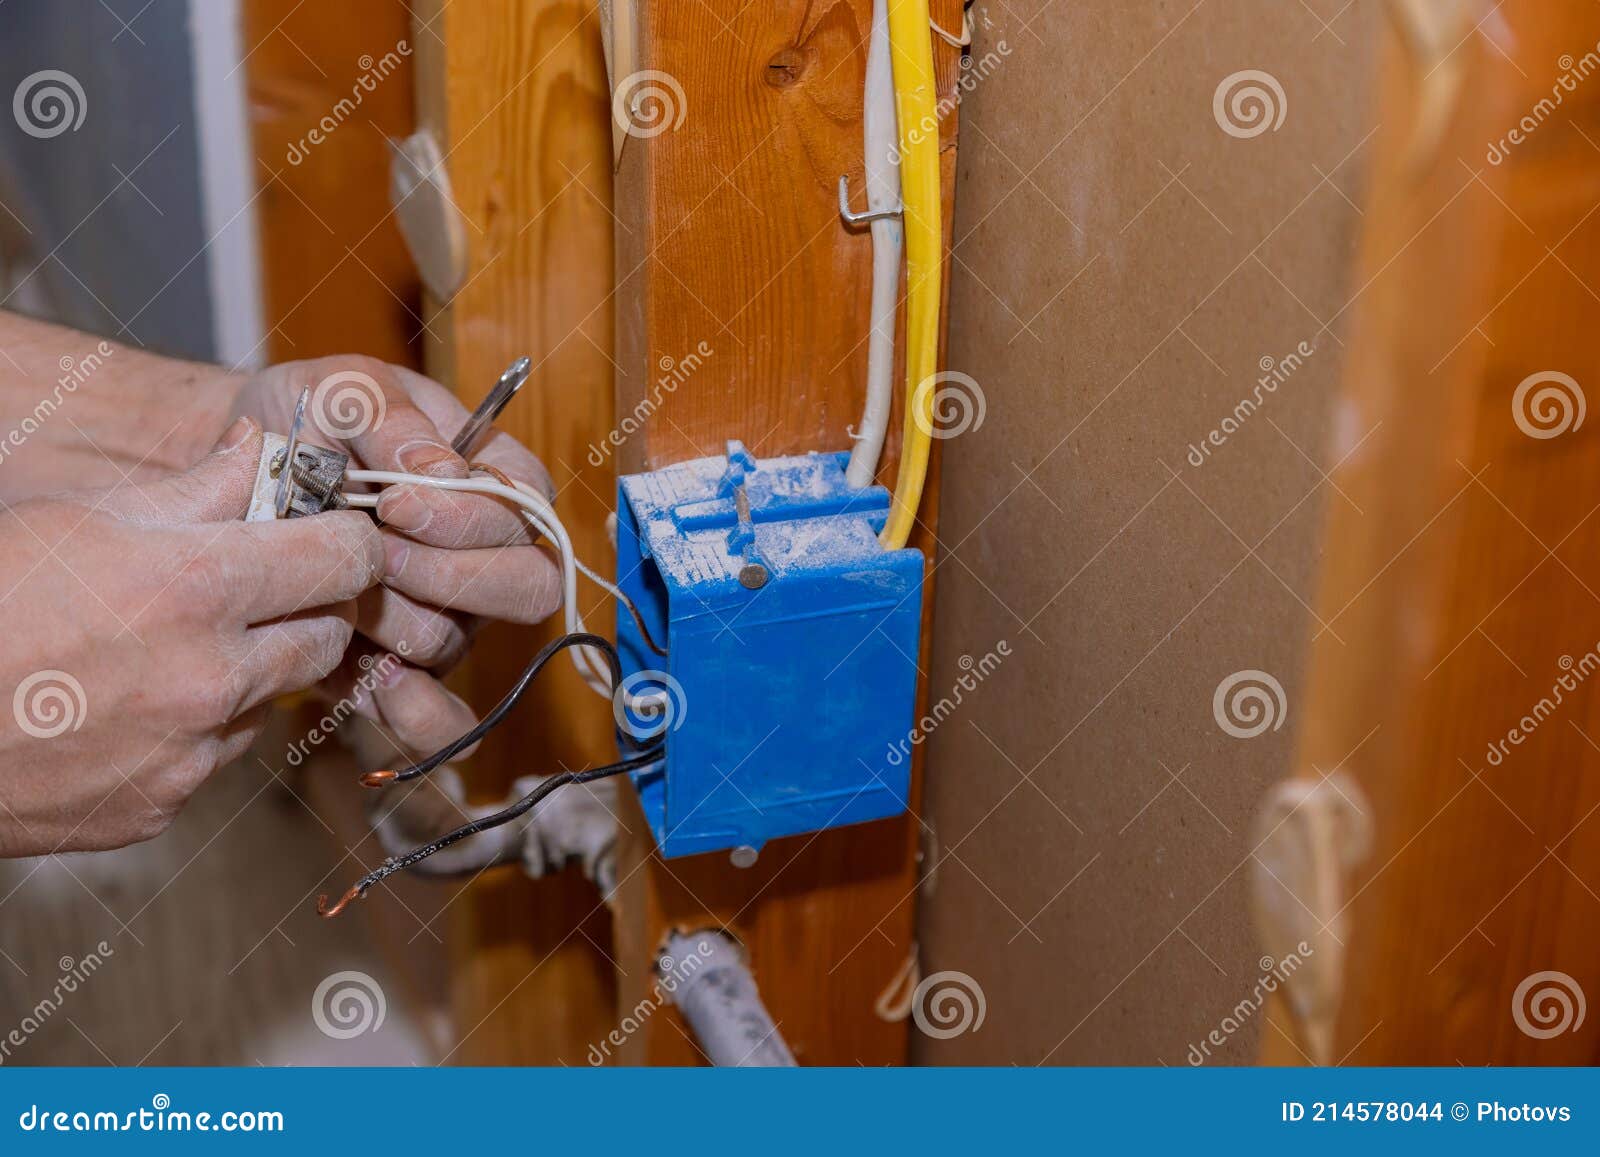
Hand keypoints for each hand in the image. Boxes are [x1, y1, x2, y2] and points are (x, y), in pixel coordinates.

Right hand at [0, 420, 382, 853]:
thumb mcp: (82, 515)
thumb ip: (198, 489)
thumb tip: (265, 450)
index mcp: (198, 587)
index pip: (346, 559)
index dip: (349, 541)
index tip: (333, 534)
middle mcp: (211, 677)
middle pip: (329, 635)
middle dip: (311, 607)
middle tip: (265, 586)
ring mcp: (190, 751)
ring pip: (274, 698)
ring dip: (253, 668)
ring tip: (172, 642)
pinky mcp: (162, 804)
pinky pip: (216, 755)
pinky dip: (198, 726)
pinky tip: (133, 701)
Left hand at [233, 356, 562, 765]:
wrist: (233, 476)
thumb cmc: (305, 419)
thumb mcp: (343, 389)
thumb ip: (390, 420)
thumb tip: (441, 472)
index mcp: (497, 481)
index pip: (524, 514)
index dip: (464, 518)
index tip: (393, 501)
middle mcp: (487, 557)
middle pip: (527, 590)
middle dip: (443, 575)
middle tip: (373, 551)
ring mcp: (448, 616)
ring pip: (453, 642)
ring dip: (390, 619)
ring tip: (334, 587)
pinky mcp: (398, 667)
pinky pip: (435, 717)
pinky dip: (409, 711)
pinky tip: (368, 680)